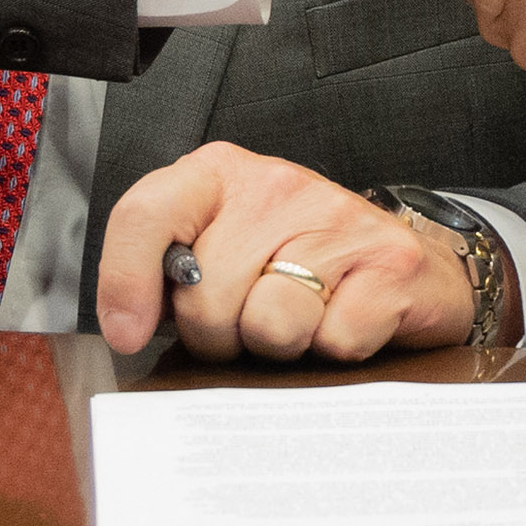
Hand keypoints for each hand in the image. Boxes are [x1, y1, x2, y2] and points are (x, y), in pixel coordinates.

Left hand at [94, 140, 476, 363]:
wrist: (399, 265)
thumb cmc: (295, 265)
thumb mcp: (218, 253)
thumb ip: (166, 278)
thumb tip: (126, 327)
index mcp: (220, 175)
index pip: (146, 213)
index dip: (126, 281)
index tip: (128, 333)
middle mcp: (278, 185)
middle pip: (207, 297)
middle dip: (221, 334)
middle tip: (249, 320)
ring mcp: (339, 218)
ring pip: (270, 324)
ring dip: (280, 345)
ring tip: (299, 319)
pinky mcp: (391, 260)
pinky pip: (334, 341)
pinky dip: (336, 350)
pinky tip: (343, 319)